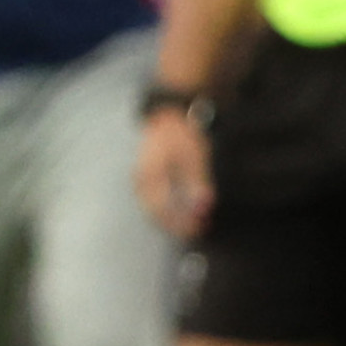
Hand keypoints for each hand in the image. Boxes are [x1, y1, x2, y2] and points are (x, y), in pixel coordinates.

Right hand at [135, 107, 212, 239]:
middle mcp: (141, 181)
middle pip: (155, 213)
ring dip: (173, 218)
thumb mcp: (194, 156)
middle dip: (176, 224)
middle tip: (198, 230)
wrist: (169, 115)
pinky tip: (184, 210)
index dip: (179, 223)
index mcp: (150, 176)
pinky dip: (170, 209)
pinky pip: (156, 200)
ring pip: (154, 208)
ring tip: (194, 223)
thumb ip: (197, 182)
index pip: (161, 209)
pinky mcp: (147, 179)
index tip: (198, 228)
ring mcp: (141, 181)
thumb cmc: (182, 134)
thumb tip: (204, 207)